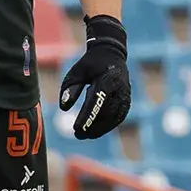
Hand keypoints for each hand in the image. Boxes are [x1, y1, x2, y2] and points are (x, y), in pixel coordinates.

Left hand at [59, 14, 130, 138]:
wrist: (111, 54)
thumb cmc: (90, 64)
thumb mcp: (76, 72)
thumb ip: (70, 89)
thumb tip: (64, 108)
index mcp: (108, 78)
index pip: (96, 101)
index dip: (87, 117)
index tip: (76, 129)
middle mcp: (120, 88)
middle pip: (107, 112)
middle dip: (93, 126)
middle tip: (78, 135)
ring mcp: (126, 94)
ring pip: (114, 117)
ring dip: (101, 128)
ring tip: (86, 136)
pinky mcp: (127, 100)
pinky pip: (119, 116)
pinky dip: (108, 125)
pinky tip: (97, 131)